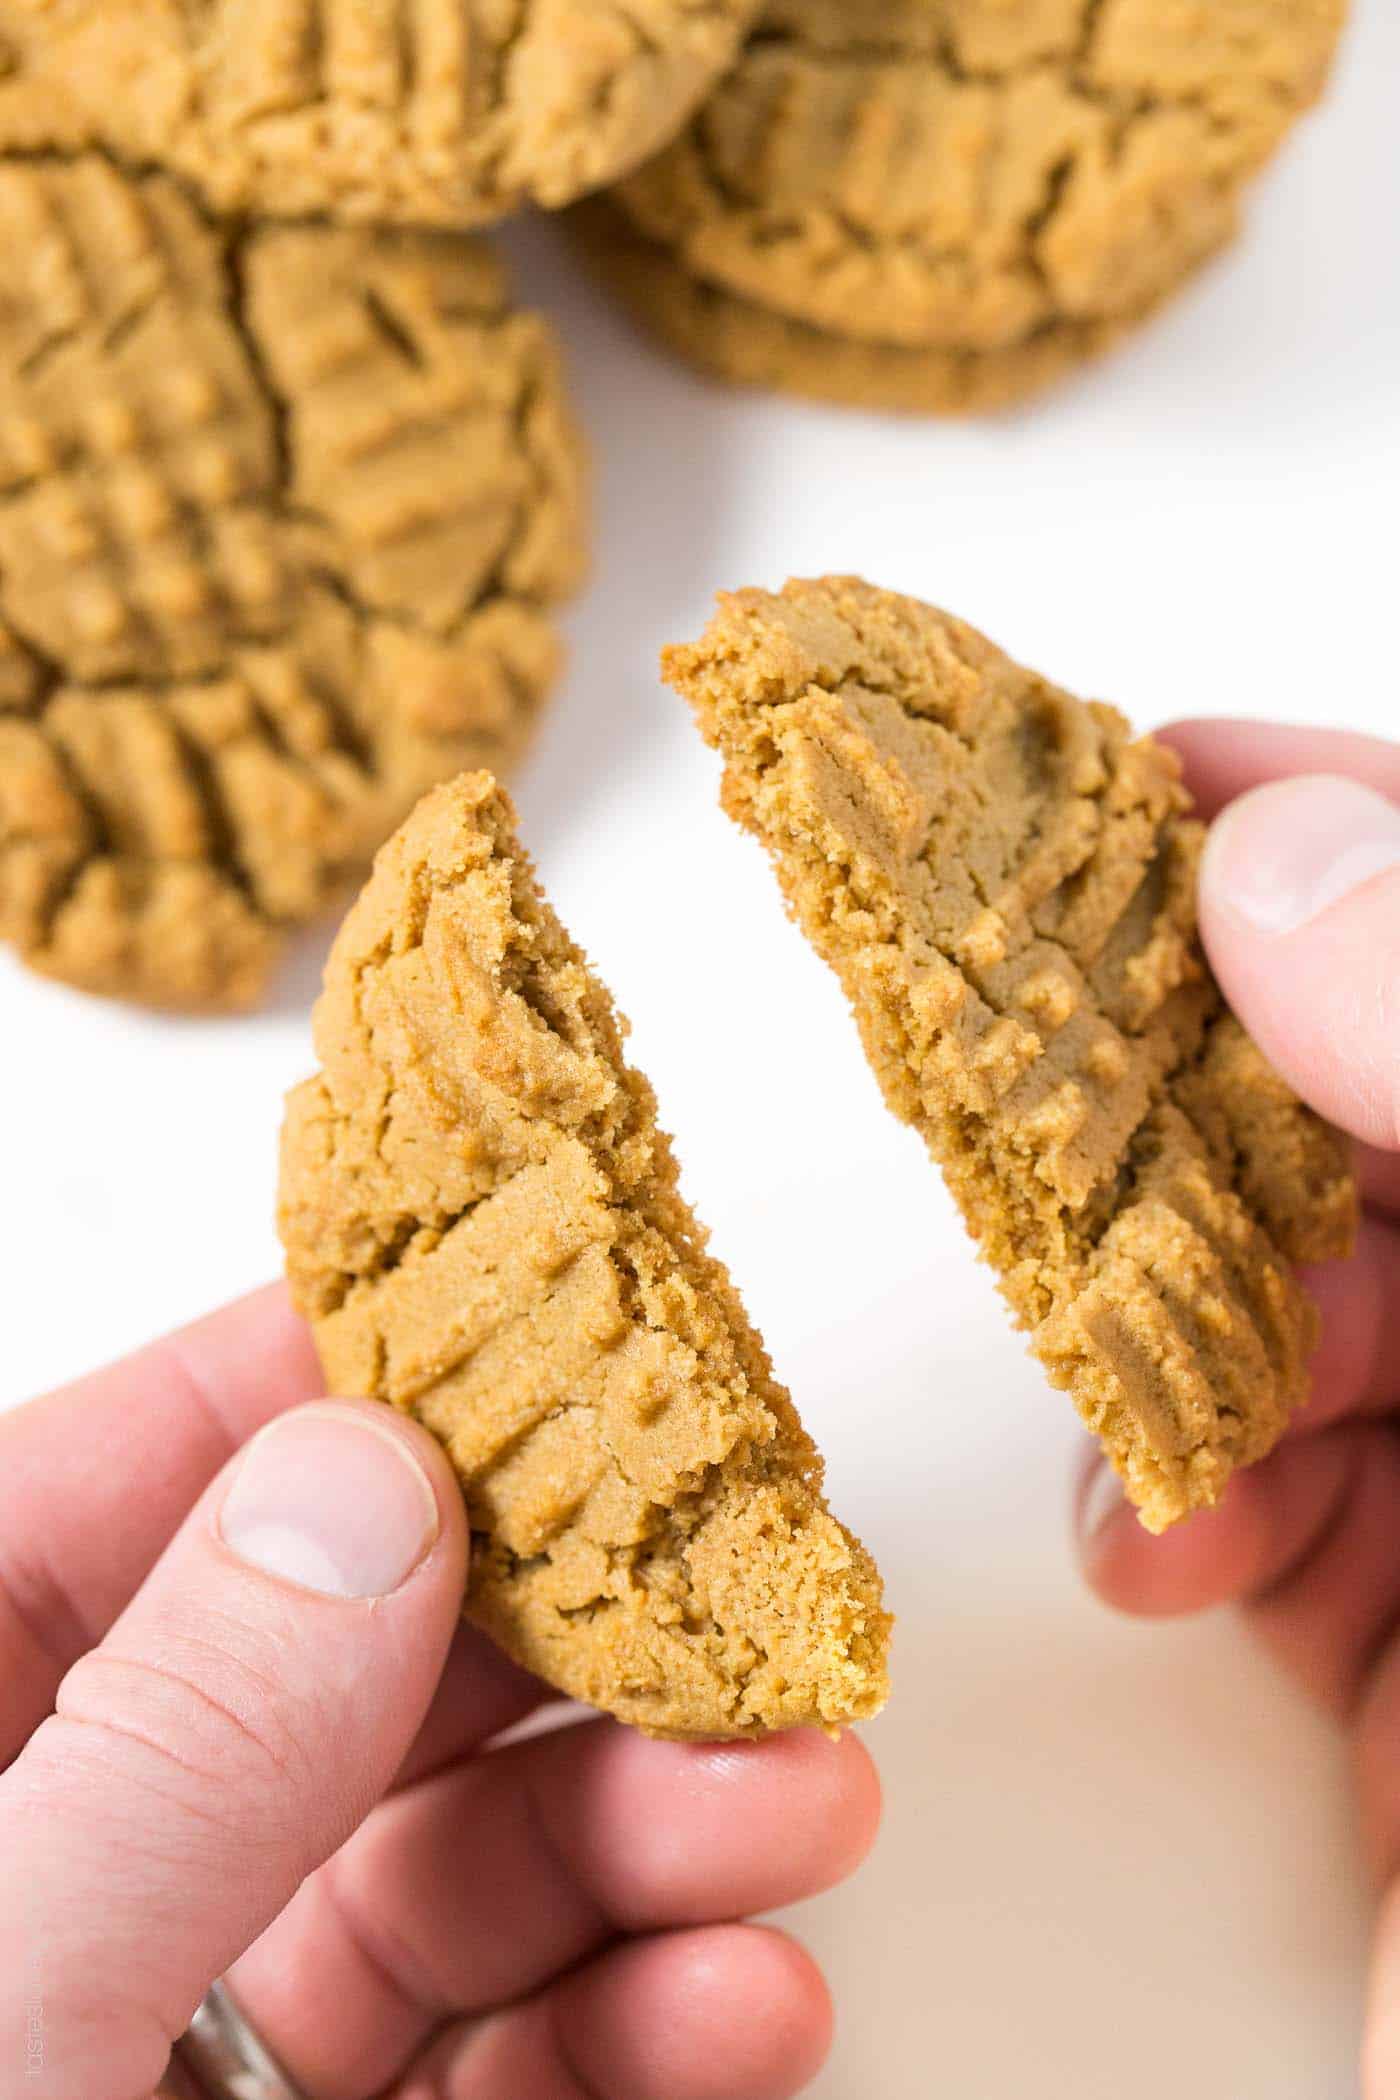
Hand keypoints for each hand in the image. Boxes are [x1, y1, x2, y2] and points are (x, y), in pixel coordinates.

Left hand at [0, 1290, 879, 2099]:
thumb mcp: (8, 1989)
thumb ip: (181, 1741)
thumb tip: (365, 1479)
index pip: (113, 1489)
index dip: (322, 1377)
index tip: (525, 1303)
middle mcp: (77, 1863)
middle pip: (348, 1671)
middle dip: (572, 1629)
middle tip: (737, 1580)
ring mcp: (193, 2022)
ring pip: (453, 1868)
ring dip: (654, 1828)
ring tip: (801, 1801)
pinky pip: (499, 2062)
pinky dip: (639, 2027)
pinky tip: (740, 1998)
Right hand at [1074, 722, 1399, 2096]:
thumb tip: (1287, 864)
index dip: (1359, 829)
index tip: (1162, 768)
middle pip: (1380, 1115)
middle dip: (1221, 1116)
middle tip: (1072, 1105)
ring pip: (1299, 1294)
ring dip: (1183, 1328)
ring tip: (1167, 1405)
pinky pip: (1261, 1488)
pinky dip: (1177, 1492)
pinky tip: (1169, 1543)